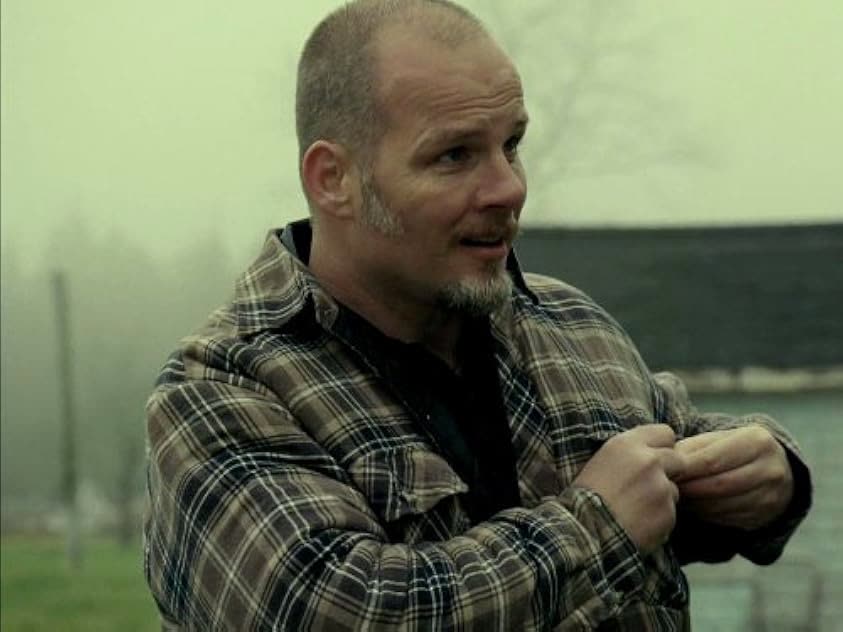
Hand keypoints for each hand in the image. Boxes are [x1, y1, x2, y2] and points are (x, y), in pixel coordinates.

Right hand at [573, 424, 686, 554]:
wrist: (583, 531)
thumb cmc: (585, 497)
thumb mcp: (601, 461)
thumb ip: (629, 453)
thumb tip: (650, 452)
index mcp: (627, 444)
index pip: (665, 433)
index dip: (661, 446)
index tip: (654, 457)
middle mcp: (648, 461)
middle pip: (678, 459)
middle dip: (669, 471)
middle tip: (648, 486)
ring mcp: (661, 487)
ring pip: (674, 489)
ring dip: (662, 498)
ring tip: (637, 509)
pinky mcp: (668, 512)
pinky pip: (671, 513)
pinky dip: (659, 519)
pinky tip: (639, 523)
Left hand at [675, 425, 793, 530]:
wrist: (773, 468)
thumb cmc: (733, 449)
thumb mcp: (717, 439)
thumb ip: (693, 448)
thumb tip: (668, 463)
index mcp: (757, 442)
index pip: (712, 459)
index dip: (685, 468)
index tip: (664, 470)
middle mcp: (770, 470)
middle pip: (718, 485)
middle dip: (688, 487)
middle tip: (666, 487)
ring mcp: (770, 497)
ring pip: (722, 505)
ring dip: (694, 503)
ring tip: (676, 495)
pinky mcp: (764, 517)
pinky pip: (726, 519)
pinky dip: (705, 513)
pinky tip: (694, 505)